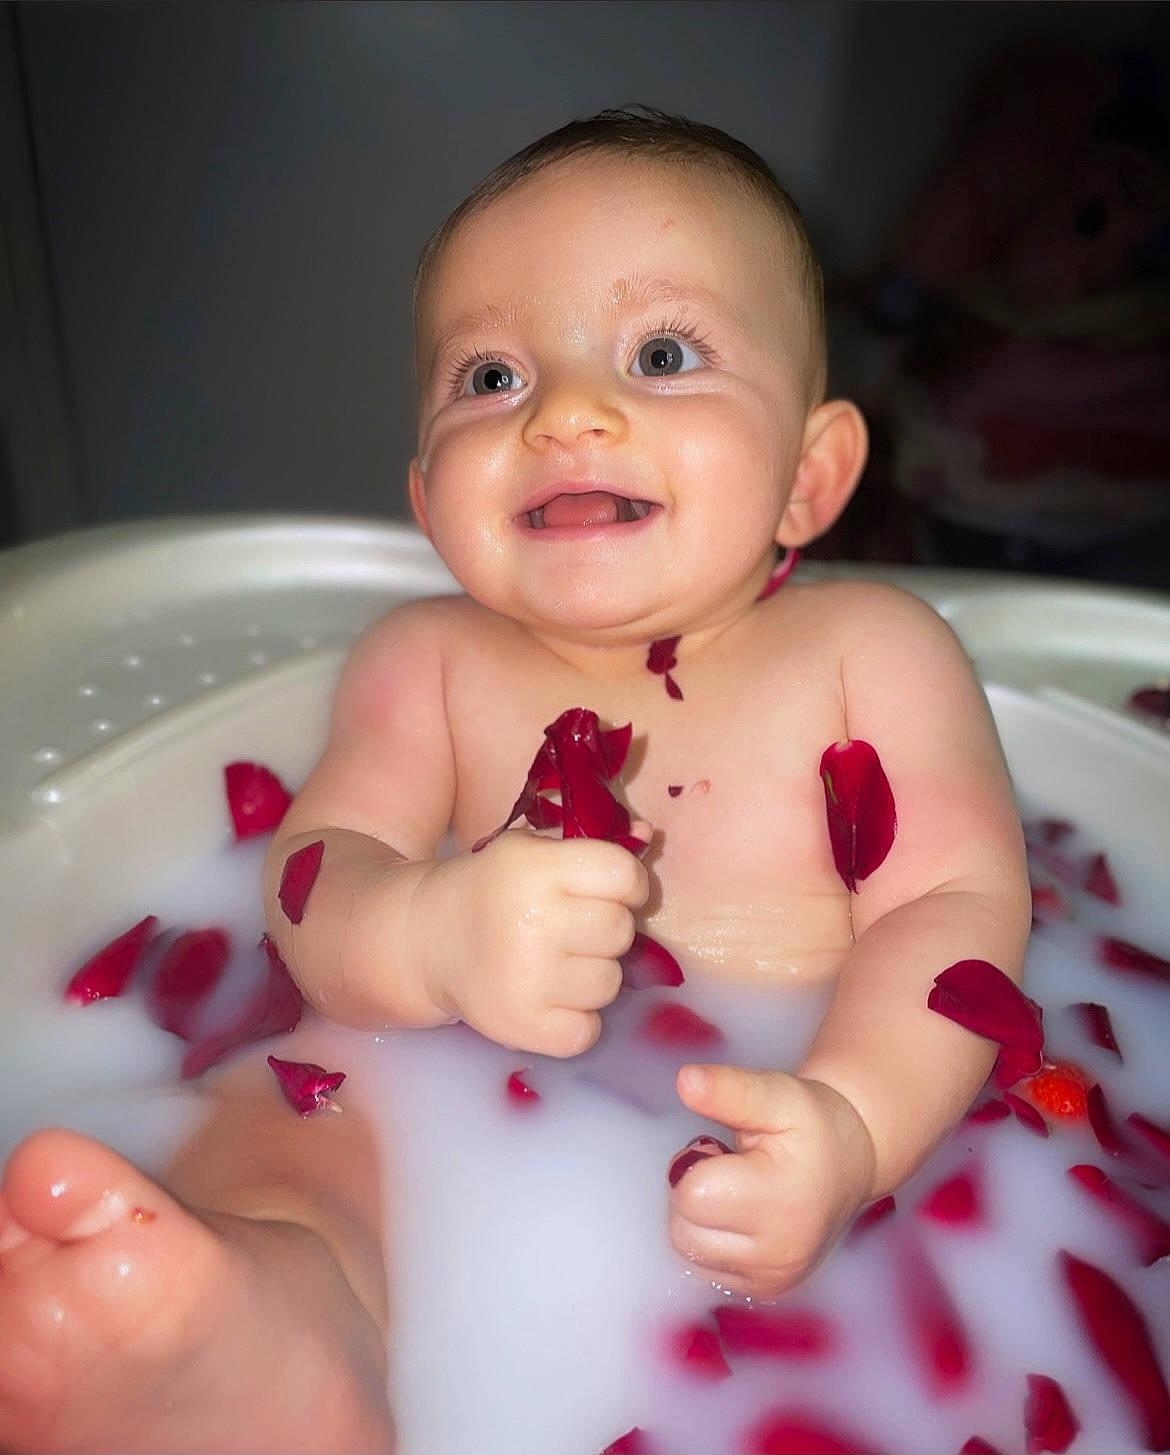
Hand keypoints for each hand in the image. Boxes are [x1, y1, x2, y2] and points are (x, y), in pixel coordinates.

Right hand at [409, 829, 648, 1057]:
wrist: (425, 940)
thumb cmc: (491, 889)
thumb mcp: (529, 850)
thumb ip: (590, 846)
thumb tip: (649, 835)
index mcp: (535, 868)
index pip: (623, 874)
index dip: (628, 884)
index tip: (610, 892)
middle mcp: (533, 920)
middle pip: (621, 930)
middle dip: (606, 930)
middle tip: (574, 930)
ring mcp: (527, 978)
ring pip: (610, 983)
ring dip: (592, 975)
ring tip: (556, 964)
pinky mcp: (522, 1025)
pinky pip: (588, 1031)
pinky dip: (576, 1020)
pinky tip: (549, 998)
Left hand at [667, 1065, 875, 1298]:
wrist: (850, 1163)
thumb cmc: (811, 1125)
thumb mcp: (777, 1093)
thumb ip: (730, 1090)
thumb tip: (685, 1080)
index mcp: (780, 1202)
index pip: (691, 1193)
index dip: (695, 1162)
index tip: (723, 1148)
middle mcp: (778, 1254)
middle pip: (683, 1227)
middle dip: (693, 1190)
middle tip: (730, 1167)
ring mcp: (772, 1280)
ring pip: (688, 1251)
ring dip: (699, 1218)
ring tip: (736, 1191)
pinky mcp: (766, 1292)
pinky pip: (704, 1268)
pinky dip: (711, 1240)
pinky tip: (740, 1216)